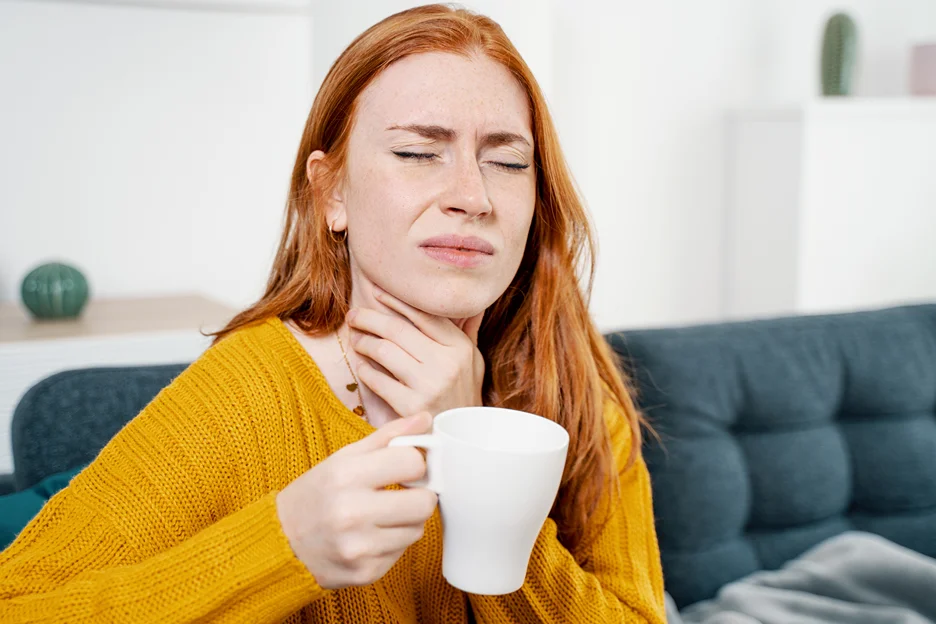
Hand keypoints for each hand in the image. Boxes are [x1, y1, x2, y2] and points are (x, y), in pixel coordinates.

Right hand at [275, 413, 437, 589]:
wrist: (282, 542)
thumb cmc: (317, 494)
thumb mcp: (344, 458)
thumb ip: (388, 436)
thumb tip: (426, 418)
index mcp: (346, 476)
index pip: (412, 463)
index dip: (414, 463)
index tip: (405, 468)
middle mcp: (351, 513)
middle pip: (424, 502)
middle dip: (419, 495)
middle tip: (403, 493)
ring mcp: (359, 547)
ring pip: (417, 530)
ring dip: (407, 521)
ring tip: (382, 515)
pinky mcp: (365, 572)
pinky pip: (402, 552)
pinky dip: (393, 543)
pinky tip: (372, 536)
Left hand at [347, 286, 484, 416]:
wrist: (463, 440)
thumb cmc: (464, 396)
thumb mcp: (474, 363)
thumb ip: (468, 333)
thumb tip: (472, 307)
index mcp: (460, 348)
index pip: (423, 315)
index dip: (396, 301)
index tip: (377, 293)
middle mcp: (446, 363)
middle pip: (397, 329)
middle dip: (369, 318)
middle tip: (353, 315)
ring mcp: (429, 384)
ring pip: (384, 350)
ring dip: (363, 342)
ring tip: (355, 339)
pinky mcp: (411, 406)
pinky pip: (378, 380)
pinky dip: (365, 370)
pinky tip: (362, 366)